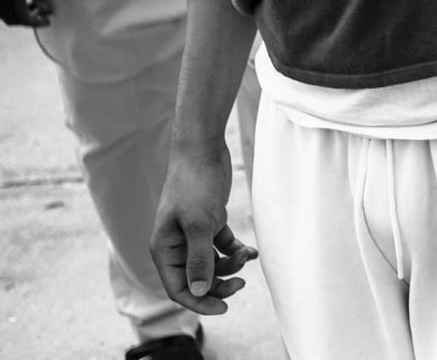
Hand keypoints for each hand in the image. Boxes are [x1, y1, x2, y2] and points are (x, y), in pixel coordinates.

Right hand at [0, 0, 49, 27]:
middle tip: (41, 13)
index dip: (35, 23)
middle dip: (27, 21)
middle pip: (11, 20)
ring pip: (2, 15)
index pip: (22, 18)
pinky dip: (8, 8)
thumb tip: (45, 7)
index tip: (46, 21)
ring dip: (17, 15)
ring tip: (31, 5)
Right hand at [151, 145, 255, 314]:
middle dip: (218, 284)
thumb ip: (199, 259)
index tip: (225, 307)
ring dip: (229, 266)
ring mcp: (192, 234)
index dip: (200, 301)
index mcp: (164, 249)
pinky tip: (252, 251)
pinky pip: (222, 245)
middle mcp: (175, 245)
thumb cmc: (194, 184)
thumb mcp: (199, 224)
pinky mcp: (209, 221)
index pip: (178, 288)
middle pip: (196, 278)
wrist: (202, 149)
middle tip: (242, 284)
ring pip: (211, 263)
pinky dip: (236, 250)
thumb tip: (199, 291)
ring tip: (247, 257)